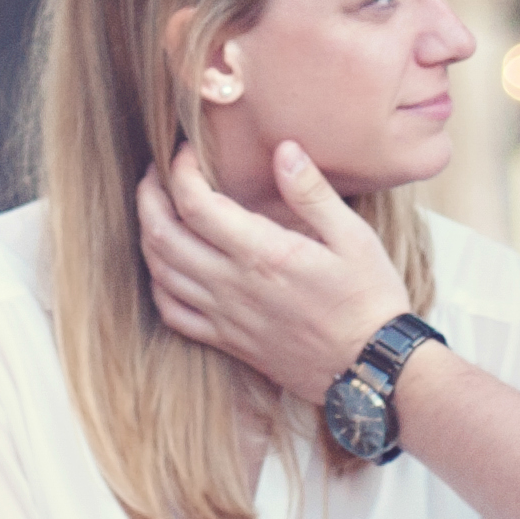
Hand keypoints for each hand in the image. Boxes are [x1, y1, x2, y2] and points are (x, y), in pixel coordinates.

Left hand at [135, 141, 411, 402]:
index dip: (180, 172)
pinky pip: (174, 314)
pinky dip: (159, 285)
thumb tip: (284, 150)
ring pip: (162, 273)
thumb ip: (312, 193)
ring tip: (155, 210)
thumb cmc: (368, 299)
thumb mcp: (353, 237)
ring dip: (148, 236)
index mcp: (263, 255)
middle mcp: (234, 286)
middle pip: (164, 236)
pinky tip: (166, 267)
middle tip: (155, 174)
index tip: (186, 152)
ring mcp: (226, 317)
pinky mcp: (229, 341)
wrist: (371, 368)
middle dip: (149, 197)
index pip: (195, 205)